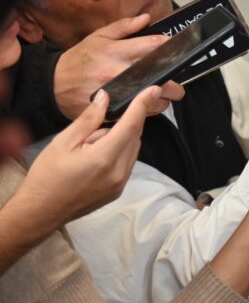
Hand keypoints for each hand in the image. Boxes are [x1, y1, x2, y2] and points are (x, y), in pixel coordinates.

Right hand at [18, 87, 160, 228]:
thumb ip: (88, 119)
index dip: (143, 104)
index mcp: (104, 158)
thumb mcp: (63, 142)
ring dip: (119, 139)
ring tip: (88, 148)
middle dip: (122, 124)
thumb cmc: (46, 177)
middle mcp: (118, 172)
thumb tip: (105, 98)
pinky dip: (118, 153)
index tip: (153, 89)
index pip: (132, 125)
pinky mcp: (118, 190)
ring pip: (132, 149)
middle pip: (134, 136)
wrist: (39, 213)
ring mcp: (120, 184)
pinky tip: (94, 158)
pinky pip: (127, 163)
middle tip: (94, 130)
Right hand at [54, 14, 184, 119]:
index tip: (178, 51)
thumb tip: (146, 18)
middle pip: (158, 77)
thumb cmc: (78, 60)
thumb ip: (124, 27)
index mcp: (116, 52)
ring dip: (163, 99)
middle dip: (175, 83)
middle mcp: (117, 72)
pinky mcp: (110, 110)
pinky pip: (137, 113)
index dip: (170, 47)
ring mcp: (115, 93)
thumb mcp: (98, 37)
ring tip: (165, 96)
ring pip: (151, 100)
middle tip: (178, 84)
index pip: (153, 46)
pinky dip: (146, 110)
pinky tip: (147, 105)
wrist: (53, 85)